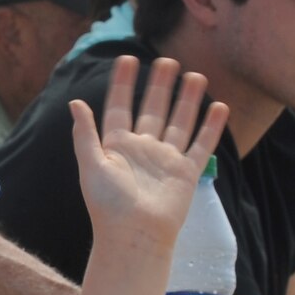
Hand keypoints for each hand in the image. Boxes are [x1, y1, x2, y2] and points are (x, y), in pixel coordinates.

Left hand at [70, 54, 228, 250]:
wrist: (134, 236)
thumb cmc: (108, 205)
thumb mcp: (91, 165)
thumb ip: (85, 134)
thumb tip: (75, 103)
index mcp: (117, 146)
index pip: (120, 107)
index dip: (123, 84)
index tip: (127, 59)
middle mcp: (143, 149)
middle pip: (153, 109)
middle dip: (160, 85)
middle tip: (167, 60)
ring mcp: (166, 160)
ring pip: (179, 122)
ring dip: (187, 100)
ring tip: (195, 75)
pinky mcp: (186, 172)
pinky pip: (201, 145)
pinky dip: (211, 127)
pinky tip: (219, 107)